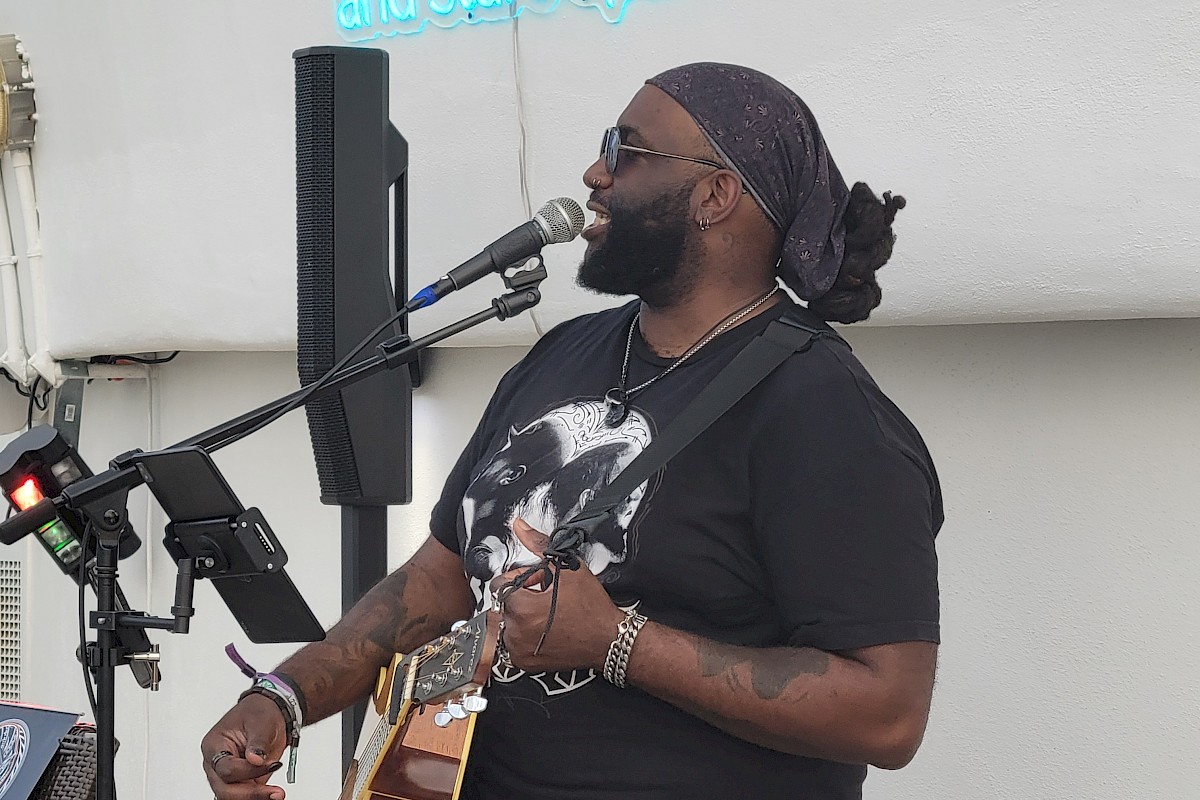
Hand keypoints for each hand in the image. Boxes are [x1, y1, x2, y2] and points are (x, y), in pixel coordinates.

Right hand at [201, 693, 287, 799]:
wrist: (269, 712)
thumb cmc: (259, 712)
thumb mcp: (261, 721)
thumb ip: (258, 741)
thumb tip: (255, 760)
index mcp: (214, 745)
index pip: (225, 768)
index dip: (248, 770)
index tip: (272, 764)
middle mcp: (216, 763)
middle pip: (225, 789)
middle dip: (250, 794)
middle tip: (275, 793)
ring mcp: (227, 775)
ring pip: (233, 796)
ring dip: (255, 797)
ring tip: (277, 794)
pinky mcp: (241, 782)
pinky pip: (245, 795)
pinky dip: (258, 796)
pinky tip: (272, 794)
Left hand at [491, 518, 624, 672]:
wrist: (608, 639)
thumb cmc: (590, 605)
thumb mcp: (567, 569)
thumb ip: (538, 545)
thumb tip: (519, 525)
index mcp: (520, 608)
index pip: (500, 587)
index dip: (519, 579)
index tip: (535, 581)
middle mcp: (515, 633)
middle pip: (504, 605)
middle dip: (521, 597)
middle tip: (544, 596)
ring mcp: (519, 651)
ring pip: (508, 624)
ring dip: (521, 616)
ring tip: (546, 613)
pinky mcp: (526, 664)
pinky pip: (514, 644)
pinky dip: (525, 635)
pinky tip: (546, 629)